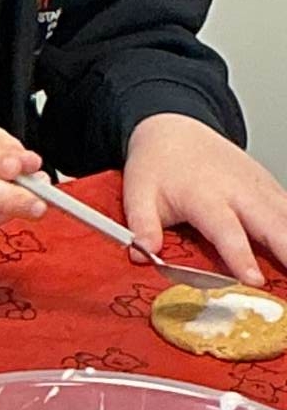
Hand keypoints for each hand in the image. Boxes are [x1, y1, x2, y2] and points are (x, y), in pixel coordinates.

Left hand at [124, 114, 286, 285]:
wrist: (174, 129)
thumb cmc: (157, 165)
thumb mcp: (137, 193)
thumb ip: (141, 225)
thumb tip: (141, 253)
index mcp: (204, 195)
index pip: (225, 229)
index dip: (240, 256)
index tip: (254, 280)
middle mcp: (237, 190)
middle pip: (271, 223)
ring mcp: (257, 186)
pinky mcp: (268, 185)